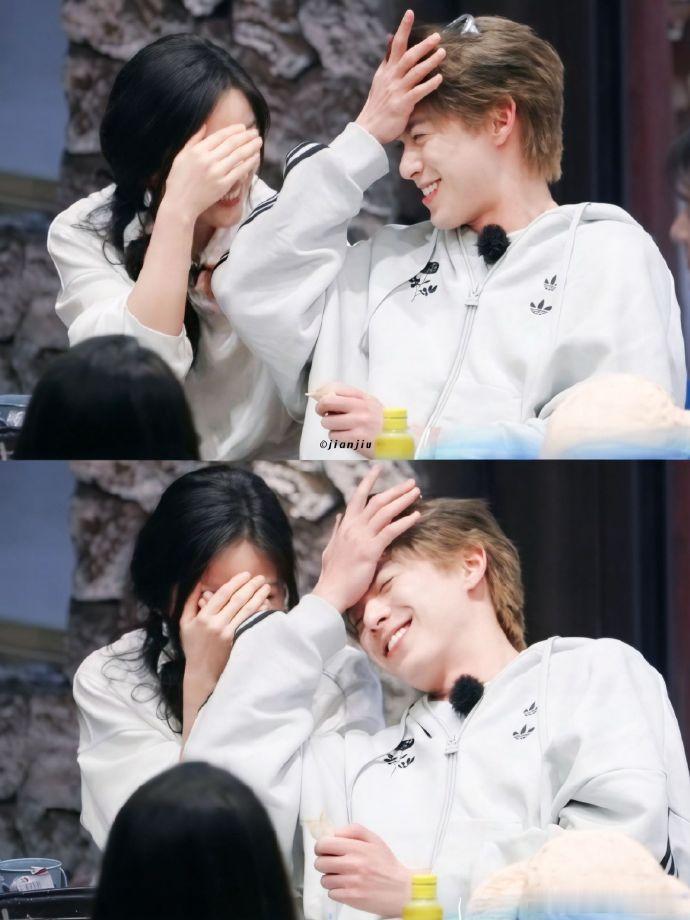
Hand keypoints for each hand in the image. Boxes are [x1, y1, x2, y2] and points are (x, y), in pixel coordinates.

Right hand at [162, 123, 262, 221]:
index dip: (233, 130)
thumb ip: (193, 140)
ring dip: (251, 147)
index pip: (219, 136)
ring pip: (238, 156)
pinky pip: (239, 171)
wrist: (180, 204)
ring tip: (259, 141)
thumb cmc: (178, 180)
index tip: (243, 127)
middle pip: (232, 144)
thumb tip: (204, 125)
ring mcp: (216, 172)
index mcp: (197, 151)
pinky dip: (249, 163)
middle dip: (246, 136)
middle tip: (255, 132)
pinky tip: (256, 157)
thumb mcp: (181, 156)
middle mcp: (208, 160)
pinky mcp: (223, 185)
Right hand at [180, 572, 271, 690]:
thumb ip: (190, 601)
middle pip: (238, 599)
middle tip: (260, 578)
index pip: (223, 593)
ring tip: (266, 587)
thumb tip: (199, 582)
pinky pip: (249, 623)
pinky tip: (265, 605)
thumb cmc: (192, 645)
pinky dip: (258, 612)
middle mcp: (216, 624)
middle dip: (251, 586)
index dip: (236, 582)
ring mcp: (228, 633)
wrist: (201, 672)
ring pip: (247, 610)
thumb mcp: (184, 622)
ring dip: (258, 596)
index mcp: (203, 616)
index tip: (246, 575)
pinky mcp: (236, 642)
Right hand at [312, 466, 419, 612]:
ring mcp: (361, 537)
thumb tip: (340, 516)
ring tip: (417, 493)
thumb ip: (337, 530)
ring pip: (385, 512)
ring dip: (403, 500)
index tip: (378, 468)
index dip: (368, 481)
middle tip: (411, 482)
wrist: (330, 592)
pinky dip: (404, 522)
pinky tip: (416, 516)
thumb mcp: (331, 548)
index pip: (357, 497)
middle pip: (377, 501)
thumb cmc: (333, 574)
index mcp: (345, 526)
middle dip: (395, 490)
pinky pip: (390, 531)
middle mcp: (353, 527)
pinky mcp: (370, 550)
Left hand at [315, 383, 383, 456]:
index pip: (335, 389)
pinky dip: (336, 437)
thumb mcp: (369, 404)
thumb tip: (323, 397)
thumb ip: (350, 399)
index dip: (324, 396)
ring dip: (330, 427)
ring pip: (327, 422)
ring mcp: (359, 423)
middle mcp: (361, 408)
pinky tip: (346, 437)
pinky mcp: (357, 438)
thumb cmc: (379, 422)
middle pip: (327, 402)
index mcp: (363, 397)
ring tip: (340, 428)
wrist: (396, 440)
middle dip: (320, 408)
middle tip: (323, 414)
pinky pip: (334, 436)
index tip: (323, 404)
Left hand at [315, 824, 411, 916]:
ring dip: (330, 878)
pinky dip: (336, 891)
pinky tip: (347, 887)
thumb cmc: (387, 864)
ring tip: (342, 876)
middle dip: (324, 862)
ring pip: (324, 880)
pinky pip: (331, 894)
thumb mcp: (374, 839)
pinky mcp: (351, 898)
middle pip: (320, 863)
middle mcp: (352, 864)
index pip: (324, 844)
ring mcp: (351, 883)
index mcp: (357, 848)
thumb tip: (333, 833)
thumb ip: (353, 831)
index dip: (321, 847)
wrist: (401, 889)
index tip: (325, 849)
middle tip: (333, 863)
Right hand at [355, 9, 444, 144]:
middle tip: (437, 37)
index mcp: (386, 71)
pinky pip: (418, 92)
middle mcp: (391, 78)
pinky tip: (439, 79)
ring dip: (430, 62)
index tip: (410, 13)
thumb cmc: (377, 106)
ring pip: (415, 72)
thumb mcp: (379, 80)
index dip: (403, 29)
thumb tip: (391, 39)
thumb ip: (388, 61)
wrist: (368, 130)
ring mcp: (396, 91)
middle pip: (408, 56)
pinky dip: (429, 85)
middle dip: (423, 45)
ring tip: (442, 53)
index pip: (395, 45)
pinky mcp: (402, 104)